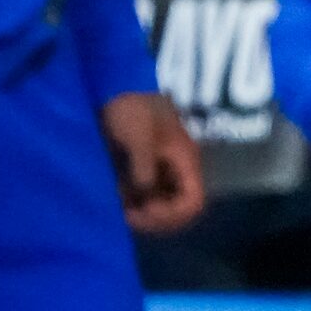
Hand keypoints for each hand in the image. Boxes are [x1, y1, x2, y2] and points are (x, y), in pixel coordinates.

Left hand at [101, 92, 206, 234]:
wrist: (117, 92)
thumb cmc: (132, 110)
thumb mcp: (139, 135)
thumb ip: (144, 166)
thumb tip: (145, 194)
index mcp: (184, 162)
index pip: (193, 201)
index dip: (172, 214)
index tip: (145, 209)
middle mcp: (177, 172)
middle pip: (179, 209)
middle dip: (157, 219)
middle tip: (129, 216)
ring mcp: (161, 172)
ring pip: (163, 206)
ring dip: (144, 213)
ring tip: (121, 209)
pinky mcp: (144, 172)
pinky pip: (147, 197)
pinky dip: (135, 204)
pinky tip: (118, 201)